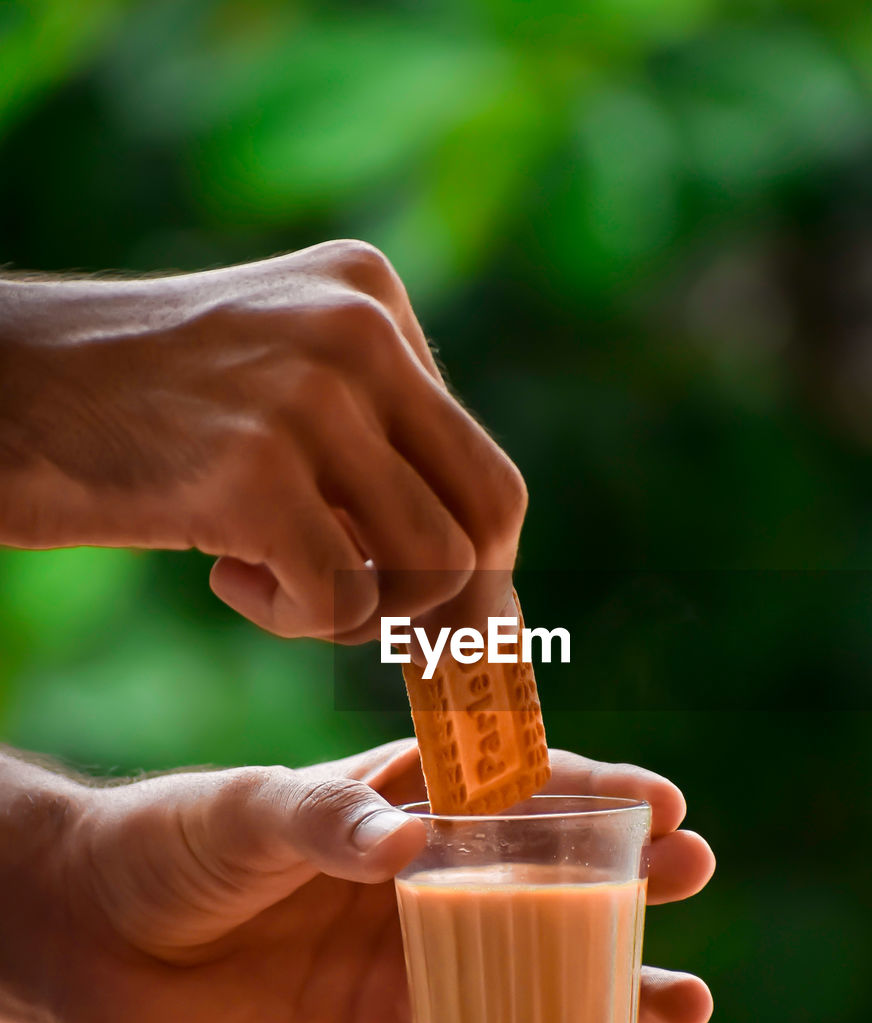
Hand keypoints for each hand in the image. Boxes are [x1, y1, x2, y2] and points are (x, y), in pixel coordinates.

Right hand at [0, 242, 525, 637]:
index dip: (477, 565)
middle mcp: (358, 331)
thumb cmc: (139, 407)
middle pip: (490, 518)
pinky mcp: (252, 474)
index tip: (434, 618)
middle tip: (385, 634)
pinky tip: (225, 575)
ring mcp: (308, 398)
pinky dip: (294, 618)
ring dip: (360, 613)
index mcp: (372, 296)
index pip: (484, 469)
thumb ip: (377, 454)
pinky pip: (341, 601)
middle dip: (453, 608)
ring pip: (431, 569)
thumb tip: (490, 589)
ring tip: (276, 580)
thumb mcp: (278, 386)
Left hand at [18, 742, 712, 1022]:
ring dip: (622, 995)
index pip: (523, 794)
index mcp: (408, 807)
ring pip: (541, 985)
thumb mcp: (252, 809)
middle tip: (695, 876)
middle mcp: (430, 888)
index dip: (598, 794)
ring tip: (688, 1007)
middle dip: (635, 883)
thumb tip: (405, 842)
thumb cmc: (177, 844)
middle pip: (555, 887)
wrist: (93, 941)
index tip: (664, 805)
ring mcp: (416, 972)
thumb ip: (327, 817)